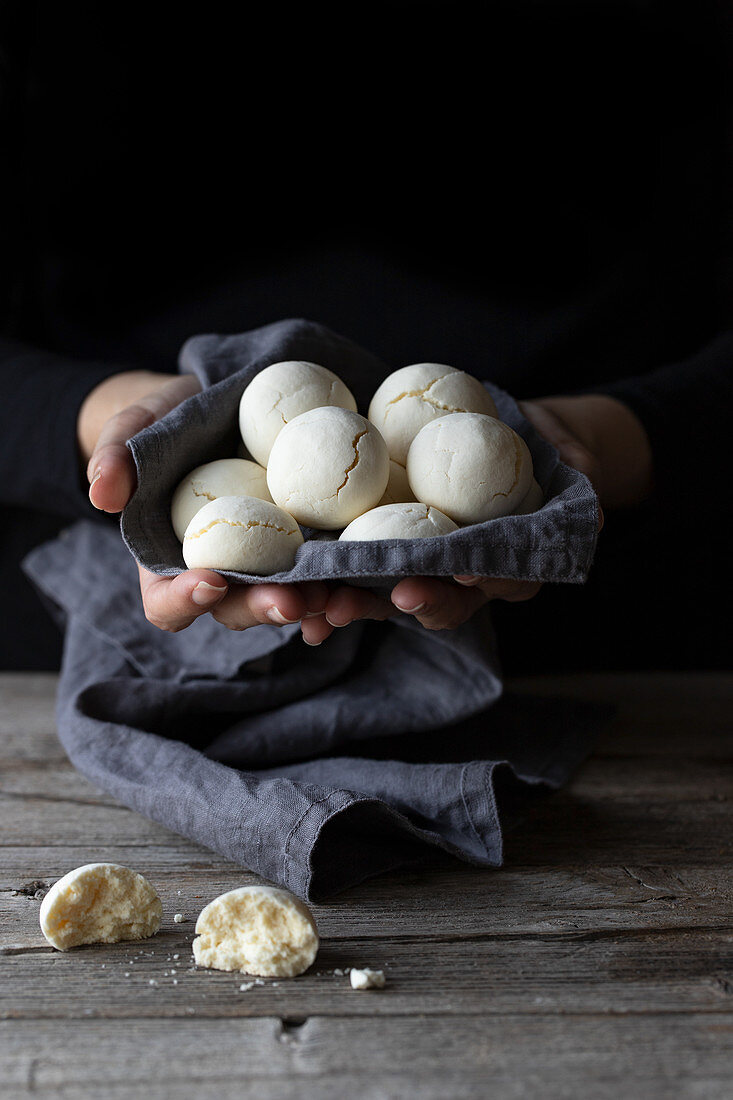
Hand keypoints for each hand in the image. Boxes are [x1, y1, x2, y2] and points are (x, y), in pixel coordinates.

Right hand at [79, 370, 329, 632]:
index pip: (166, 602)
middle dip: (263, 609)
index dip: (183, 602)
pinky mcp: (306, 546)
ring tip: (338, 597)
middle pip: (236, 610)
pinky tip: (370, 575)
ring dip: (313, 605)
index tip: (207, 581)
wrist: (216, 405)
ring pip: (286, 600)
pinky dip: (346, 580)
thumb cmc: (165, 420)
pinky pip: (325, 573)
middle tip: (292, 601)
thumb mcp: (133, 424)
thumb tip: (103, 493)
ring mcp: (266, 564)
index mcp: (169, 561)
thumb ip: (115, 454)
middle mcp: (220, 573)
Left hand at [301, 394, 621, 644]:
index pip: (480, 587)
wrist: (519, 439)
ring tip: (301, 604)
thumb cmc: (553, 456)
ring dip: (337, 600)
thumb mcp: (575, 466)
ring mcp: (420, 561)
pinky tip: (284, 585)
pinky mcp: (384, 538)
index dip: (452, 590)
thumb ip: (581, 489)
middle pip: (419, 600)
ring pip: (377, 590)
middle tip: (342, 606)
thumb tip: (597, 511)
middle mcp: (459, 575)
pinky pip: (350, 563)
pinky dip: (319, 577)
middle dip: (377, 607)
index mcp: (504, 567)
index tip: (425, 582)